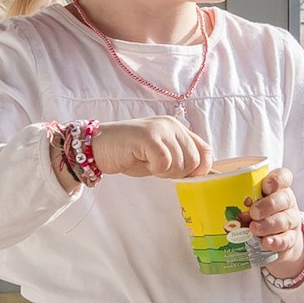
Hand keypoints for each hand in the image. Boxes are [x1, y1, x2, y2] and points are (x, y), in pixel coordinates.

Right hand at [86, 118, 213, 180]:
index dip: (200, 170)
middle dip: (177, 173)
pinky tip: (142, 162)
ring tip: (147, 163)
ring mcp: (160, 129)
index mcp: (177, 128)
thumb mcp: (160, 156)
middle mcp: (172, 125)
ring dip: (164, 172)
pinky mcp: (148, 137)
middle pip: (194, 161)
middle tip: (157, 169)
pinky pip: (164, 163)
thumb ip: (179, 159)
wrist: (98, 146)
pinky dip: (155, 170)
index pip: (205, 151)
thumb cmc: (129, 153)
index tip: (185, 178)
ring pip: (180, 163)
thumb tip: (200, 175)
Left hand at [240, 172, 303, 281]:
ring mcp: (290, 221)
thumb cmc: (257, 214)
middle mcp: (286, 202)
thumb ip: (235, 193)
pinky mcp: (290, 239)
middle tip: (253, 213)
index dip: (277, 180)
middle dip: (268, 205)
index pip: (283, 177)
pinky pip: (286, 240)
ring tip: (253, 229)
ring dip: (269, 224)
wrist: (276, 240)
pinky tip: (265, 242)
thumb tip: (202, 184)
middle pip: (284, 198)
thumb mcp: (249, 201)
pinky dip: (275, 241)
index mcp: (277, 188)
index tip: (265, 187)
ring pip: (285, 220)